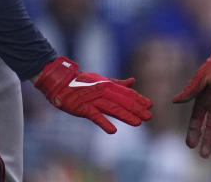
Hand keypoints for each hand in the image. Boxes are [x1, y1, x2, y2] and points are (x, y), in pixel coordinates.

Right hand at [34, 56, 151, 133]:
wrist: (60, 83)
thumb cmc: (82, 82)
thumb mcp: (101, 80)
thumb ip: (118, 83)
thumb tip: (133, 81)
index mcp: (108, 85)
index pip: (126, 93)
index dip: (138, 99)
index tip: (150, 105)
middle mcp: (103, 91)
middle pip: (122, 101)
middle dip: (136, 109)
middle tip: (149, 116)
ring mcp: (93, 100)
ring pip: (112, 108)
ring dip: (126, 115)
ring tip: (138, 123)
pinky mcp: (83, 108)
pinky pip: (95, 116)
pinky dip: (104, 123)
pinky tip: (113, 131)